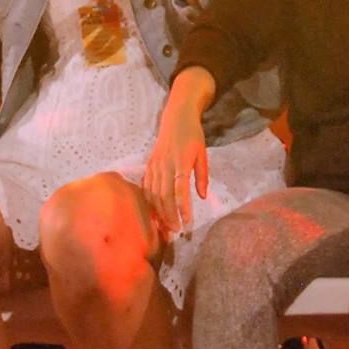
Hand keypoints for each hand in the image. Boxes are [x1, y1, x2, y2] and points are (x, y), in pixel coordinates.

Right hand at [142, 108, 208, 238]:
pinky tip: (154, 212)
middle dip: (169, 215)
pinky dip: (149, 202)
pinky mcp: (149, 165)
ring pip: (153, 194)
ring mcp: (154, 165)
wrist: (176, 118)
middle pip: (164, 196)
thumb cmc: (193, 136)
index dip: (183, 208)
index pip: (180, 190)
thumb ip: (202, 175)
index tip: (187, 222)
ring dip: (159, 212)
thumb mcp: (202, 154)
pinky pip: (146, 187)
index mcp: (180, 162)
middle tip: (177, 230)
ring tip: (166, 226)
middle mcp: (165, 165)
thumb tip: (202, 196)